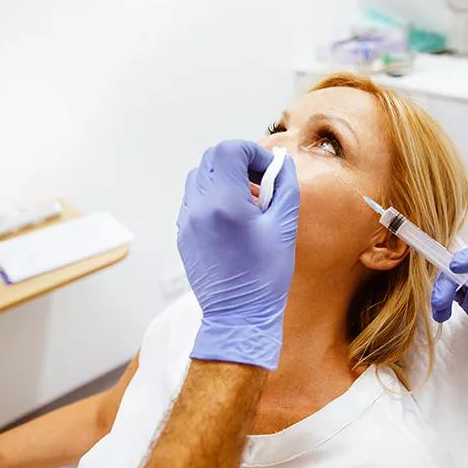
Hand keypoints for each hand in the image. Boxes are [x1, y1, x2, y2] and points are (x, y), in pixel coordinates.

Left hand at [177, 140, 299, 369]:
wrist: (238, 316)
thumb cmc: (265, 276)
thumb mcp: (284, 227)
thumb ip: (285, 187)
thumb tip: (281, 164)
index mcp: (225, 203)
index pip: (228, 150)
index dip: (252, 152)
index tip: (268, 170)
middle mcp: (199, 208)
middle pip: (211, 159)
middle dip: (238, 162)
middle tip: (260, 183)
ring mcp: (187, 222)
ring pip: (199, 178)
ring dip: (224, 178)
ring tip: (247, 202)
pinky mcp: (183, 235)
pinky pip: (193, 200)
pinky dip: (213, 197)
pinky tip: (233, 218)